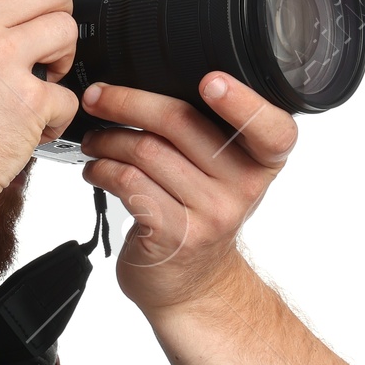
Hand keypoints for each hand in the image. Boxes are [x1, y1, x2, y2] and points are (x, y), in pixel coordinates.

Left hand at [79, 74, 297, 318]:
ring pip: (146, 152)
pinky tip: (96, 169)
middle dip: (129, 102)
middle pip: (181, 123)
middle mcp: (244, 187)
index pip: (271, 129)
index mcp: (264, 162)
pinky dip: (103, 170)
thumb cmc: (201, 216)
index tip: (210, 81)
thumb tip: (149, 80)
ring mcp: (210, 214)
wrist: (193, 284)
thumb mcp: (224, 174)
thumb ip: (210, 132)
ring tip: (94, 140)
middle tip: (98, 97)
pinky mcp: (174, 235)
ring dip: (108, 139)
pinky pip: (129, 184)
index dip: (242, 102)